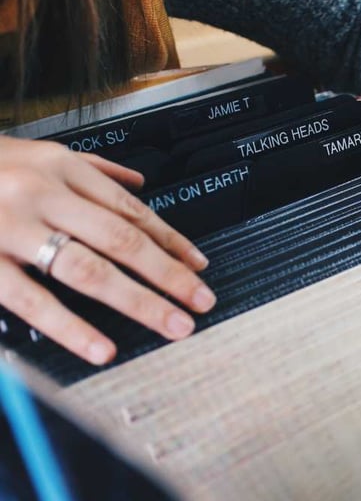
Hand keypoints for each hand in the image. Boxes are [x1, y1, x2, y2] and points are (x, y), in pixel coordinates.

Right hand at [0, 137, 216, 364]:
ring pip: (90, 270)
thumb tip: (139, 183)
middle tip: (201, 302)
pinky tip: (102, 348)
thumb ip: (93, 169)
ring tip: (173, 326)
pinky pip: (32, 300)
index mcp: (63, 169)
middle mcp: (45, 195)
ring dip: (139, 303)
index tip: (199, 267)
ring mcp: (13, 228)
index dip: (173, 243)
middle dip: (170, 276)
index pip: (134, 212)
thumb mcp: (38, 152)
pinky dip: (71, 328)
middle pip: (124, 241)